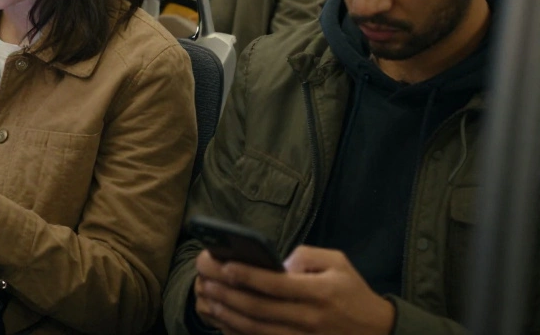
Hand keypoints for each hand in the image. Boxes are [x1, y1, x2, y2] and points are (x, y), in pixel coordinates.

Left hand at [192, 246, 394, 334]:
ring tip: (208, 299)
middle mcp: (308, 318)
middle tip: (205, 280)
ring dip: (228, 315)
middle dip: (227, 294)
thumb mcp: (338, 263)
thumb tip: (277, 262)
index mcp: (319, 293)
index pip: (275, 284)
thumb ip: (306, 256)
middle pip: (258, 308)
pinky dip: (239, 332)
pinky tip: (223, 321)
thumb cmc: (353, 293)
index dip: (247, 276)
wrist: (377, 332)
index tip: (224, 266)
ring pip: (255, 329)